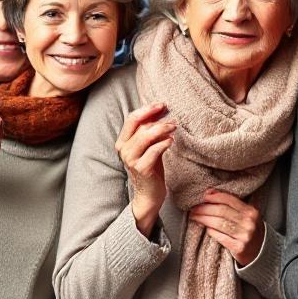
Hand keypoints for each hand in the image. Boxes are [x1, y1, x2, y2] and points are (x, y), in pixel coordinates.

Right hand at [115, 102, 174, 235]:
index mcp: (123, 142)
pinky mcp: (142, 169)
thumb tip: (162, 110)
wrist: (149, 194)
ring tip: (174, 128)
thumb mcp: (149, 146)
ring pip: (146, 136)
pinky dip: (164, 143)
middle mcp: (124, 150)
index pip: (131, 119)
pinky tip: (171, 141)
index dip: (147, 109)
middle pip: (141, 126)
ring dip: (163, 129)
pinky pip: (154, 151)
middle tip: (174, 120)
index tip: (162, 105)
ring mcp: (131, 160)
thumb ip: (150, 131)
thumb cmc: (151, 167)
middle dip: (159, 120)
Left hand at [189, 189, 263, 265]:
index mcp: (252, 211)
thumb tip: (210, 193)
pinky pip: (219, 237)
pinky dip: (211, 231)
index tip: (204, 196)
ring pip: (218, 224)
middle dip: (205, 208)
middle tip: (194, 208)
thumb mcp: (247, 215)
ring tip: (195, 216)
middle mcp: (249, 223)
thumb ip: (232, 205)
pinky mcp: (238, 248)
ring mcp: (244, 236)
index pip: (230, 200)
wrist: (261, 252)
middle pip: (222, 211)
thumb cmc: (250, 230)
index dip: (215, 197)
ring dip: (203, 219)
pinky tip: (206, 228)